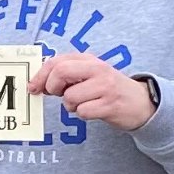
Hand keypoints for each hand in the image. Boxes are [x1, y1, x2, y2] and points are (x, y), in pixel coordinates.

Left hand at [29, 56, 155, 132]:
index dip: (40, 75)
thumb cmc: (108, 89)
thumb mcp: (89, 74)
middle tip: (57, 94)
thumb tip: (38, 83)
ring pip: (70, 97)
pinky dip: (83, 114)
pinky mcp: (110, 105)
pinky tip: (94, 110)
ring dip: (71, 105)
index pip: (57, 61)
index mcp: (89, 59)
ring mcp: (105, 86)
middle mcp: (97, 69)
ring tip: (83, 103)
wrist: (141, 102)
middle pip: (60, 72)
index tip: (33, 88)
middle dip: (52, 87)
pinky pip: (83, 112)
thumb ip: (67, 74)